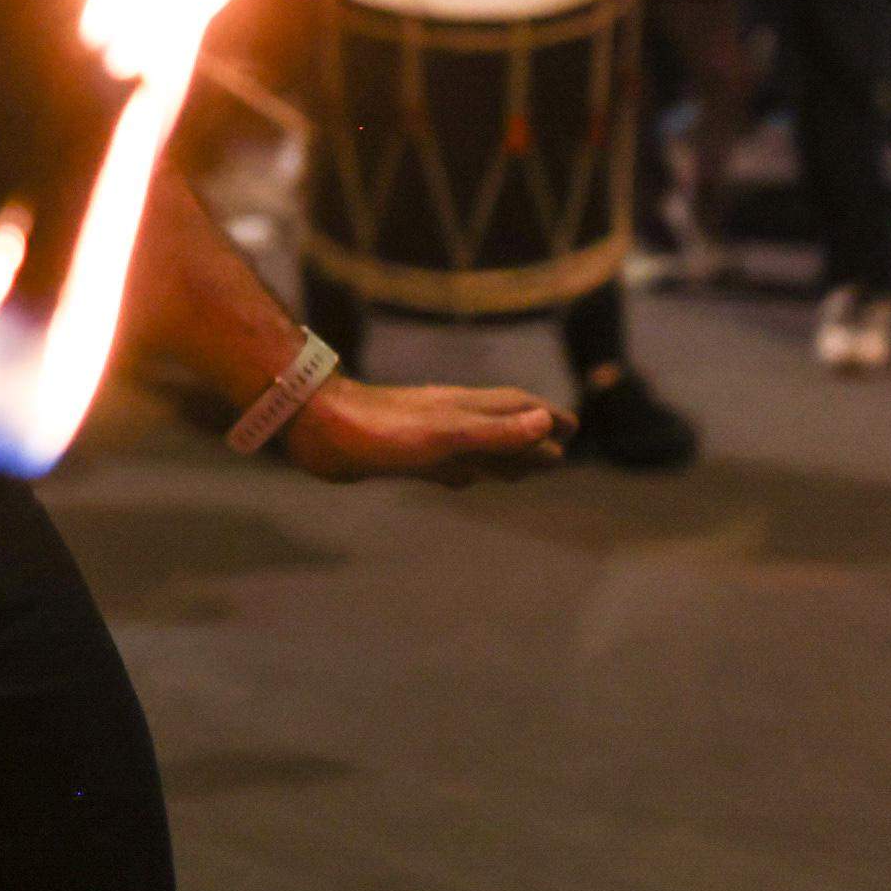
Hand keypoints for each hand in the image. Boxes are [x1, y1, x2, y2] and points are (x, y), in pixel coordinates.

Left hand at [277, 375, 566, 484]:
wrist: (318, 428)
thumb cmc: (381, 430)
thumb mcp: (446, 435)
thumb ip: (495, 432)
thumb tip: (545, 424)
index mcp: (468, 410)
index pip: (519, 409)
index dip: (545, 419)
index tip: (573, 430)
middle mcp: (451, 420)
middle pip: (501, 428)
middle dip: (530, 442)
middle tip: (557, 457)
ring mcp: (425, 437)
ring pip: (473, 447)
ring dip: (499, 458)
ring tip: (520, 472)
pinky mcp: (400, 455)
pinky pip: (441, 464)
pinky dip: (460, 472)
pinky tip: (459, 480)